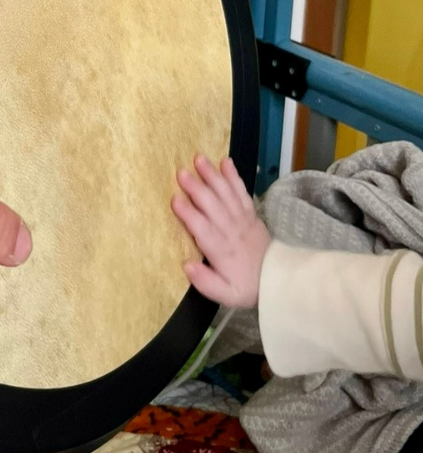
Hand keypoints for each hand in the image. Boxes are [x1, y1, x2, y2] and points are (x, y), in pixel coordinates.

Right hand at [170, 155, 270, 307]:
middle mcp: (231, 230)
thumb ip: (206, 282)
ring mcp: (242, 219)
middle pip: (213, 206)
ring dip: (212, 176)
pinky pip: (241, 192)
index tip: (175, 200)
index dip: (189, 215)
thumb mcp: (226, 294)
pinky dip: (233, 176)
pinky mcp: (250, 213)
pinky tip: (225, 162)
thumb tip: (186, 265)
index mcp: (221, 251)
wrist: (277, 279)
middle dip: (197, 188)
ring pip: (226, 194)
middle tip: (181, 172)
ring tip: (199, 159)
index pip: (203, 229)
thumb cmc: (244, 286)